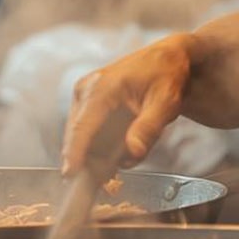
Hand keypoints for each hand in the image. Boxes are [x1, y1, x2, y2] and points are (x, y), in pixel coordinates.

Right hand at [61, 35, 193, 179]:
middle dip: (92, 159)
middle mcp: (85, 91)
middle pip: (78, 136)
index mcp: (101, 88)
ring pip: (84, 138)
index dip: (75, 153)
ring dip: (102, 152)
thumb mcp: (166, 101)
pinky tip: (126, 143)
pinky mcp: (88, 104)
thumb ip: (149, 127)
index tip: (70, 176)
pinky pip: (90, 133)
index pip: (82, 127)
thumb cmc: (167, 76)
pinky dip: (103, 145)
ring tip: (132, 148)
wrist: (167, 59)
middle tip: (110, 179)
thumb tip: (132, 153)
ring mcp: (84, 97)